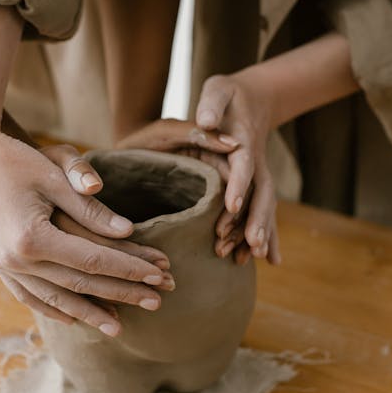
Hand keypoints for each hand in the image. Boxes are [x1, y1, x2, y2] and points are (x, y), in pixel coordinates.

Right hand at [0, 124, 172, 334]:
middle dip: (120, 294)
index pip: (92, 261)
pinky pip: (28, 295)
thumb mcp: (55, 176)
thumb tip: (127, 232)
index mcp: (32, 237)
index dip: (128, 269)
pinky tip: (71, 318)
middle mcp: (15, 259)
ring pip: (53, 298)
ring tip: (118, 327)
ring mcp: (2, 265)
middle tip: (156, 302)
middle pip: (78, 284)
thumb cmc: (16, 159)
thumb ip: (90, 208)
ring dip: (88, 313)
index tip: (158, 275)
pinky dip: (52, 308)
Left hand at [117, 118, 244, 257]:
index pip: (243, 164)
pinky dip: (246, 240)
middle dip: (257, 219)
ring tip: (242, 259)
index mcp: (223, 146)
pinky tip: (246, 261)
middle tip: (253, 244)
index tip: (232, 207)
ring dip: (253, 234)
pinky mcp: (221, 202)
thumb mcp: (167, 131)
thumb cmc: (147, 140)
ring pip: (254, 209)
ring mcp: (229, 186)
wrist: (133, 154)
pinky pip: (243, 221)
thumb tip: (233, 144)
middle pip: (258, 192)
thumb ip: (196, 133)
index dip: (241, 186)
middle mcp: (232, 166)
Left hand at [196, 69, 280, 265]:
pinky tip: (270, 260)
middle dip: (257, 219)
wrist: (251, 98)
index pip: (243, 164)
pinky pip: (263, 212)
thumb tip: (206, 121)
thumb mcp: (219, 90)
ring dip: (261, 232)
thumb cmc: (228, 96)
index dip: (239, 184)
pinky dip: (268, 235)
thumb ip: (213, 104)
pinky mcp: (257, 184)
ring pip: (264, 207)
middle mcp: (256, 162)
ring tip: (252, 257)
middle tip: (252, 244)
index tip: (231, 205)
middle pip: (262, 193)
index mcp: (244, 141)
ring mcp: (260, 175)